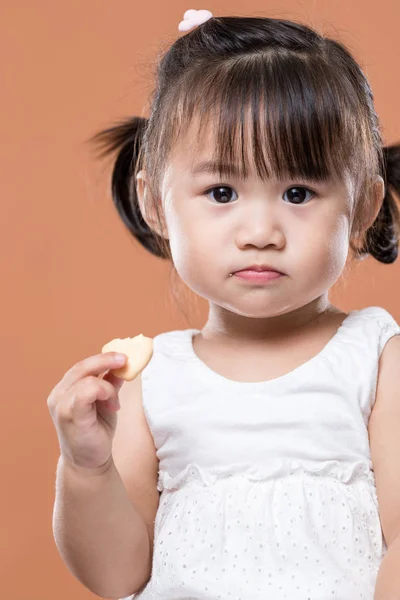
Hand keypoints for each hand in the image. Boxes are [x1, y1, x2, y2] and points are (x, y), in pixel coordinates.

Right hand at [47, 352, 126, 473]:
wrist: (89, 463)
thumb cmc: (96, 432)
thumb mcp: (106, 402)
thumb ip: (110, 383)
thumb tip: (122, 365)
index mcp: (66, 389)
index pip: (83, 365)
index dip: (103, 358)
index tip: (124, 356)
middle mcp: (58, 394)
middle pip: (82, 367)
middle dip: (106, 360)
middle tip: (125, 360)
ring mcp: (60, 404)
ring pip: (86, 378)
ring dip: (107, 386)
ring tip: (113, 403)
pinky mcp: (68, 414)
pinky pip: (86, 391)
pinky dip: (104, 392)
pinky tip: (112, 405)